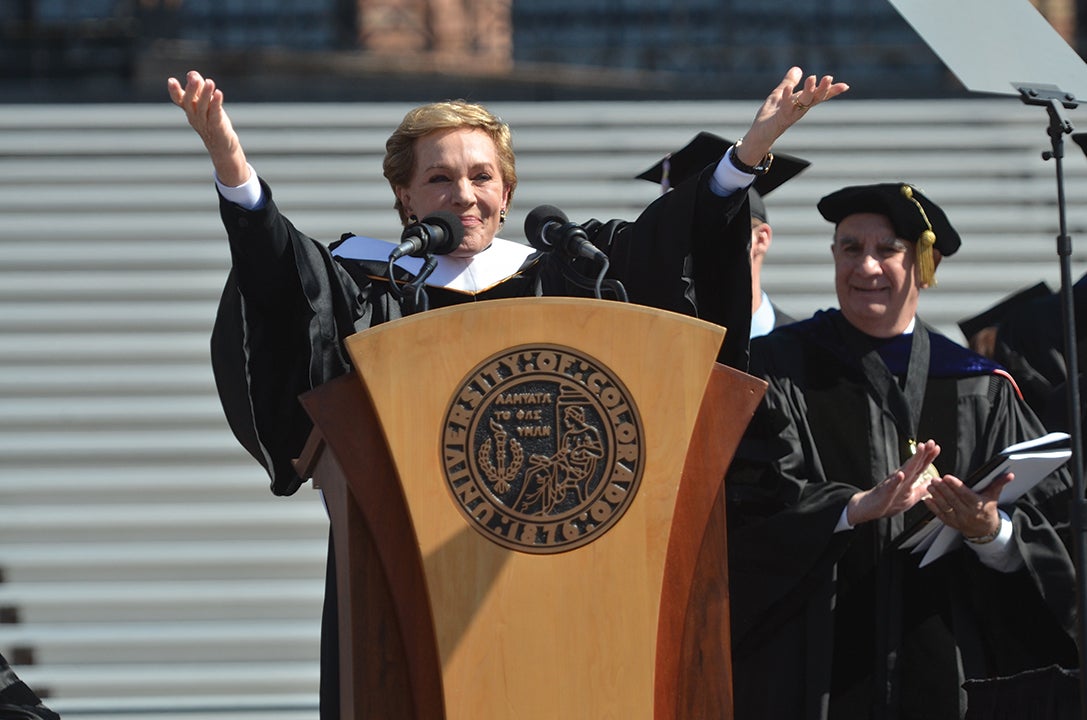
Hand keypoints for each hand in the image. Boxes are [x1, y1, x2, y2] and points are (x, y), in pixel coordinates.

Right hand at [167, 70, 249, 186]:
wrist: (222, 146)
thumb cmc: (212, 122)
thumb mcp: (205, 104)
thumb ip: (199, 89)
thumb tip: (192, 73)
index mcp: (189, 110)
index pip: (179, 100)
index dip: (174, 91)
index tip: (171, 80)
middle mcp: (194, 116)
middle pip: (189, 102)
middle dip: (191, 89)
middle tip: (194, 77)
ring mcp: (205, 122)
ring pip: (202, 107)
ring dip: (206, 94)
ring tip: (210, 82)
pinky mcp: (216, 126)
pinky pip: (214, 114)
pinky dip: (216, 103)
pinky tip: (219, 93)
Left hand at [733, 67, 849, 167]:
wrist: (759, 134)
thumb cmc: (771, 115)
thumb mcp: (780, 95)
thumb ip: (789, 82)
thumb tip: (798, 69)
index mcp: (802, 103)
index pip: (818, 96)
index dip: (831, 91)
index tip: (845, 86)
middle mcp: (799, 109)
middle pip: (814, 99)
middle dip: (823, 89)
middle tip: (829, 78)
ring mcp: (790, 114)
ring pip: (802, 103)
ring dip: (808, 91)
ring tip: (812, 78)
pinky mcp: (779, 118)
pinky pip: (784, 108)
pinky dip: (787, 98)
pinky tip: (788, 89)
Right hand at [846, 439, 939, 525]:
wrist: (870, 508)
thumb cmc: (889, 502)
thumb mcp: (910, 497)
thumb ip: (921, 489)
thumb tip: (932, 482)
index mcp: (908, 480)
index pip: (920, 466)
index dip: (929, 457)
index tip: (937, 447)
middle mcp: (901, 478)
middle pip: (914, 464)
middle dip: (923, 453)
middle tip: (931, 443)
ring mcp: (893, 484)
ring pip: (905, 471)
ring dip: (913, 460)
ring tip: (920, 450)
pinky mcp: (885, 492)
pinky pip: (891, 486)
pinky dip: (896, 480)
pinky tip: (900, 475)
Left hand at [923, 472, 1011, 539]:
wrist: (985, 530)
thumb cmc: (988, 509)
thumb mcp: (993, 496)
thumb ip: (999, 484)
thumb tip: (1010, 474)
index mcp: (978, 505)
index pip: (965, 494)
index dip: (956, 485)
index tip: (947, 477)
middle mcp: (968, 513)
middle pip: (953, 500)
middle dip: (943, 489)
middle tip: (934, 479)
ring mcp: (958, 519)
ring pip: (945, 507)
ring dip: (936, 496)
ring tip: (929, 486)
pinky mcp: (951, 523)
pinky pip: (940, 515)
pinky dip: (933, 508)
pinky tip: (927, 499)